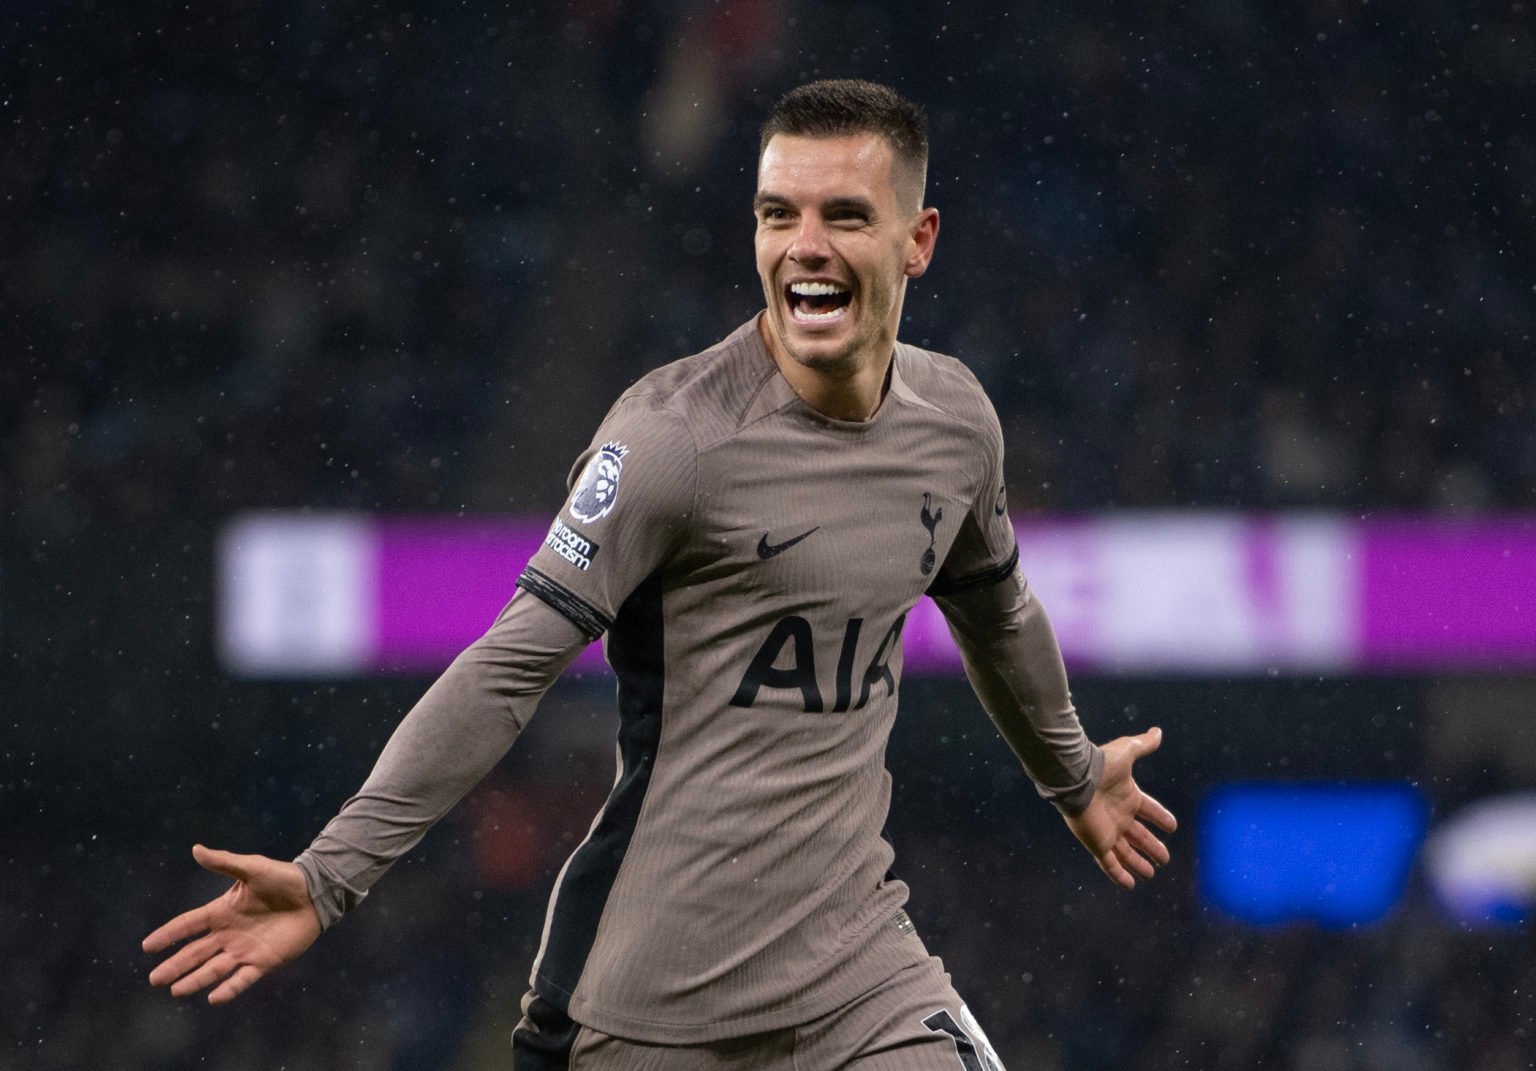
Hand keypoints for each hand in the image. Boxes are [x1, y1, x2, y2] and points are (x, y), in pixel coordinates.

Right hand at [143, 844, 321, 1003]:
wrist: (314, 893)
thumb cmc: (283, 878)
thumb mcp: (252, 867)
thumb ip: (224, 862)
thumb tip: (196, 849)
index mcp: (222, 911)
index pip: (188, 925)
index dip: (168, 935)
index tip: (147, 946)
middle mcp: (228, 934)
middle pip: (195, 953)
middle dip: (175, 966)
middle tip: (155, 979)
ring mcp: (245, 950)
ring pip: (214, 969)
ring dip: (195, 980)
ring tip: (176, 990)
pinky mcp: (264, 961)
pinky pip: (243, 979)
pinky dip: (228, 989)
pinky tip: (213, 998)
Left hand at [1063, 726, 1176, 889]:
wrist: (1076, 778)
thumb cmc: (1101, 765)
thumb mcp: (1127, 752)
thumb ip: (1143, 744)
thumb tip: (1158, 731)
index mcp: (1128, 796)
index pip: (1149, 810)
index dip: (1160, 817)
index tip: (1172, 826)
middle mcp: (1118, 815)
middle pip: (1139, 835)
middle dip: (1152, 847)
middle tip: (1165, 858)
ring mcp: (1107, 831)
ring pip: (1126, 852)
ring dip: (1139, 863)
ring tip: (1151, 873)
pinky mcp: (1097, 843)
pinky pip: (1109, 864)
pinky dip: (1119, 875)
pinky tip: (1130, 885)